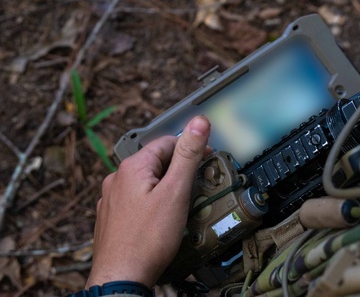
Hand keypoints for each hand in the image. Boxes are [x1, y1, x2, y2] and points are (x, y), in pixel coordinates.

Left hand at [87, 116, 210, 287]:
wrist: (121, 278)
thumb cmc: (147, 239)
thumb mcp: (176, 192)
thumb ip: (188, 156)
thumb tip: (198, 122)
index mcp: (132, 168)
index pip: (168, 143)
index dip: (191, 149)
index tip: (207, 160)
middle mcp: (116, 180)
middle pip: (156, 163)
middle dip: (178, 170)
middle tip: (196, 186)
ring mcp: (110, 201)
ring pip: (145, 183)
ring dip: (164, 187)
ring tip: (180, 205)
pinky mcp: (110, 219)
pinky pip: (135, 201)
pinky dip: (151, 204)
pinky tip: (160, 220)